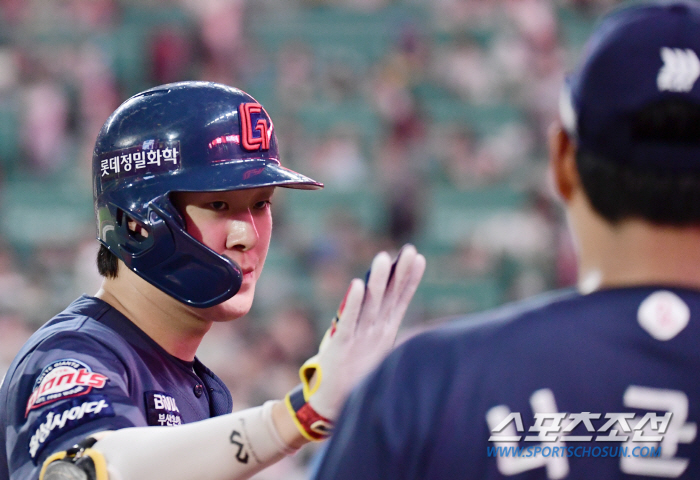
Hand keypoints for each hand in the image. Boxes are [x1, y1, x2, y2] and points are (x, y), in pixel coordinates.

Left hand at [296, 244, 425, 425]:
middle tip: (409, 250)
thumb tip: (389, 308)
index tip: (418, 258)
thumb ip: (378, 328)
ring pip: (371, 305)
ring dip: (378, 282)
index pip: (400, 300)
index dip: (409, 279)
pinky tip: (357, 284)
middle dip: (399, 274)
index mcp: (385, 333)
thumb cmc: (352, 375)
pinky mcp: (340, 347)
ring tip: (383, 258)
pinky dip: (353, 302)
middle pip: (389, 298)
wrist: (331, 406)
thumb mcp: (370, 349)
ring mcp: (360, 340)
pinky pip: (348, 321)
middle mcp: (376, 334)